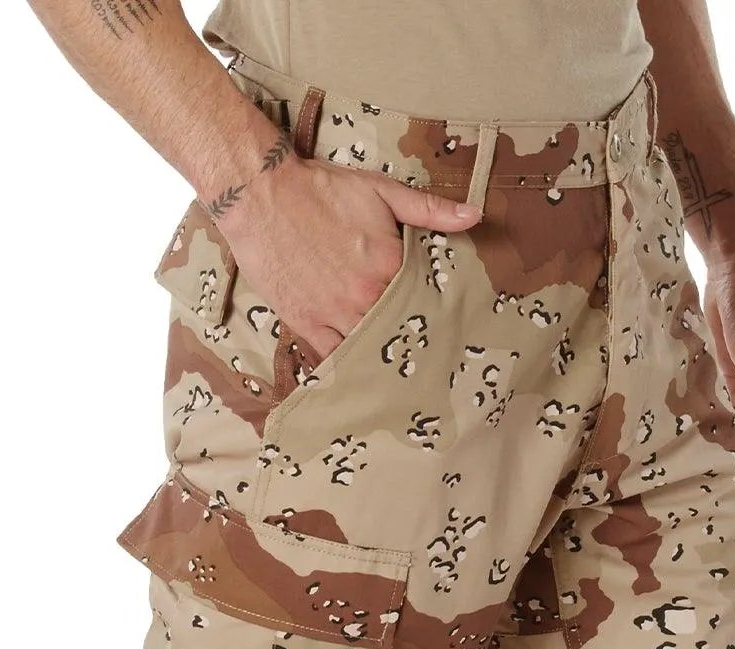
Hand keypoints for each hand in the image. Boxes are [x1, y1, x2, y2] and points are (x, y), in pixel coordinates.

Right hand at [220, 158, 479, 359]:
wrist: (260, 195)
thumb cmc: (320, 189)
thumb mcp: (381, 190)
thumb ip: (429, 208)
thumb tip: (474, 216)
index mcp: (389, 266)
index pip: (424, 301)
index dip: (432, 312)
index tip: (444, 325)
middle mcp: (364, 297)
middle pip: (398, 331)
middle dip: (409, 340)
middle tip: (425, 356)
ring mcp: (333, 314)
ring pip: (368, 348)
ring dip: (380, 356)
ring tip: (395, 368)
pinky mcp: (306, 323)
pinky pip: (332, 357)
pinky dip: (346, 365)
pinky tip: (359, 372)